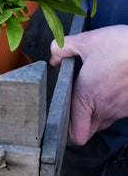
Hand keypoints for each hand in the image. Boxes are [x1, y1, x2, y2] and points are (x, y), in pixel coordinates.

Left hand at [50, 25, 127, 144]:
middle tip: (72, 106)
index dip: (66, 134)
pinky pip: (119, 112)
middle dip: (79, 123)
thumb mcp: (85, 41)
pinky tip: (109, 85)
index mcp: (86, 97)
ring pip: (105, 120)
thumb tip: (54, 58)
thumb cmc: (120, 46)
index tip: (60, 124)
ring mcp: (122, 109)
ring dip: (97, 111)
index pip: (76, 134)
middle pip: (89, 130)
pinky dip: (112, 104)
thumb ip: (61, 49)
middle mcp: (105, 108)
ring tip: (93, 90)